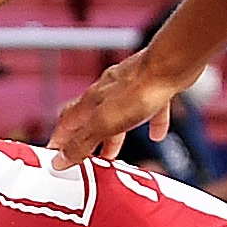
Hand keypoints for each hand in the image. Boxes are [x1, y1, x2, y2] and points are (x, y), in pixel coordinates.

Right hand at [48, 48, 188, 164]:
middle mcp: (107, 92)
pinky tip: (156, 134)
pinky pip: (150, 109)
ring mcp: (130, 88)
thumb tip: (60, 160)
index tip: (55, 155)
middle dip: (87, 140)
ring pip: (118, 114)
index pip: (66, 122)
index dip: (59, 140)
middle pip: (91, 119)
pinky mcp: (154, 87)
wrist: (171, 66)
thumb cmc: (139, 89)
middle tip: (85, 158)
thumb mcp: (105, 124)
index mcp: (91, 101)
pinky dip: (149, 123)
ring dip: (114, 134)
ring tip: (114, 151)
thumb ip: (82, 142)